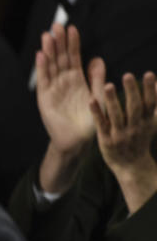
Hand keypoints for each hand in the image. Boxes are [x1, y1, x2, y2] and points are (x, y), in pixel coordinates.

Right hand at [35, 24, 102, 156]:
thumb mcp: (98, 95)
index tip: (73, 29)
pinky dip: (42, 68)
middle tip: (57, 26)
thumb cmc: (89, 120)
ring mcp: (53, 88)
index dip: (73, 43)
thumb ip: (97, 78)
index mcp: (76, 79)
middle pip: (60, 58)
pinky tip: (41, 55)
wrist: (77, 140)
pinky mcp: (45, 98)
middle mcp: (63, 81)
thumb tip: (97, 58)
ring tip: (48, 36)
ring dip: (49, 51)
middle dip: (58, 42)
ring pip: (51, 66)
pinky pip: (43, 80)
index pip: (73, 57)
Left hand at [89, 71, 156, 213]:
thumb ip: (154, 106)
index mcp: (147, 122)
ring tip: (108, 85)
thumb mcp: (151, 123)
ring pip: (117, 115)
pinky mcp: (105, 139)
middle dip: (132, 91)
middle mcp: (135, 128)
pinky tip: (91, 100)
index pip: (150, 104)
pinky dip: (96, 113)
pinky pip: (101, 124)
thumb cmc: (140, 139)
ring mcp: (120, 134)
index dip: (150, 90)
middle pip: (134, 108)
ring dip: (113, 100)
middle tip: (127, 75)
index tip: (149, 74)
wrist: (131, 166)